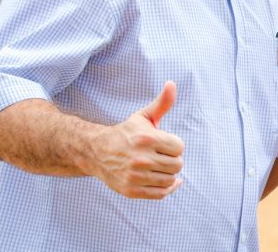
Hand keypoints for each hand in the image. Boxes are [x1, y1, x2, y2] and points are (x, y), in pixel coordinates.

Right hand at [90, 81, 184, 198]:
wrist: (97, 152)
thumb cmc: (126, 132)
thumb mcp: (143, 116)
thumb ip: (162, 103)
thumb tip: (172, 83)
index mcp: (147, 139)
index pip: (179, 147)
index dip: (174, 145)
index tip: (164, 144)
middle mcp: (141, 159)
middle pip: (177, 165)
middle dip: (173, 160)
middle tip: (162, 156)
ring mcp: (135, 176)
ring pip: (170, 180)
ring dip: (169, 174)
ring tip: (159, 166)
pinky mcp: (131, 191)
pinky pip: (160, 194)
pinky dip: (168, 188)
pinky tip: (168, 181)